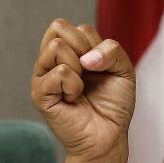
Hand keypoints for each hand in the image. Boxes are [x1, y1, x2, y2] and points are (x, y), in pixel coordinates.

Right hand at [31, 19, 135, 162]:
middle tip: (89, 74)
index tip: (100, 67)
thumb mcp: (123, 70)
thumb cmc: (113, 104)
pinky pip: (59, 72)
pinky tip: (74, 98)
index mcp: (71, 51)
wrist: (110, 135)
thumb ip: (112, 51)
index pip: (77, 27)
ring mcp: (43, 76)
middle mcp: (53, 60)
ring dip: (79, 67)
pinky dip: (74, 85)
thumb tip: (86, 57)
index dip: (95, 44)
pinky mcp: (39, 94)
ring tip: (80, 87)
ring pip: (56, 46)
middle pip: (58, 27)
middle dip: (84, 48)